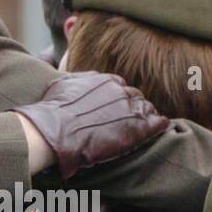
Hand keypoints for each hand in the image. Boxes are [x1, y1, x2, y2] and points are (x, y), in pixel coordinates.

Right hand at [14, 71, 168, 178]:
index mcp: (105, 80)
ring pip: (147, 108)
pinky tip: (158, 129)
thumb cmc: (52, 111)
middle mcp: (121, 90)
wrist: (55, 131)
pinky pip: (157, 123)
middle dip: (131, 108)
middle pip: (135, 97)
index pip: (119, 87)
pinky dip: (158, 126)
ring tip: (141, 128)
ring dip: (144, 117)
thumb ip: (76, 81)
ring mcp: (130, 108)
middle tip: (126, 122)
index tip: (113, 110)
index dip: (117, 100)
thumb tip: (74, 82)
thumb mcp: (61, 85)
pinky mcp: (138, 127)